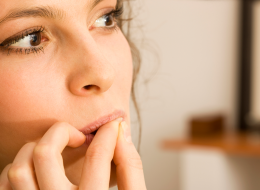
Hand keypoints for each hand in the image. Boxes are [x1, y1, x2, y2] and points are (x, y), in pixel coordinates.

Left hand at [0, 120, 146, 189]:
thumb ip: (130, 167)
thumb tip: (121, 133)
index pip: (97, 156)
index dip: (108, 133)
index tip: (112, 126)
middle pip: (45, 154)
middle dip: (62, 131)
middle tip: (77, 136)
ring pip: (19, 168)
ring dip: (36, 149)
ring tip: (56, 151)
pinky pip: (6, 185)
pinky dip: (18, 169)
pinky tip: (37, 170)